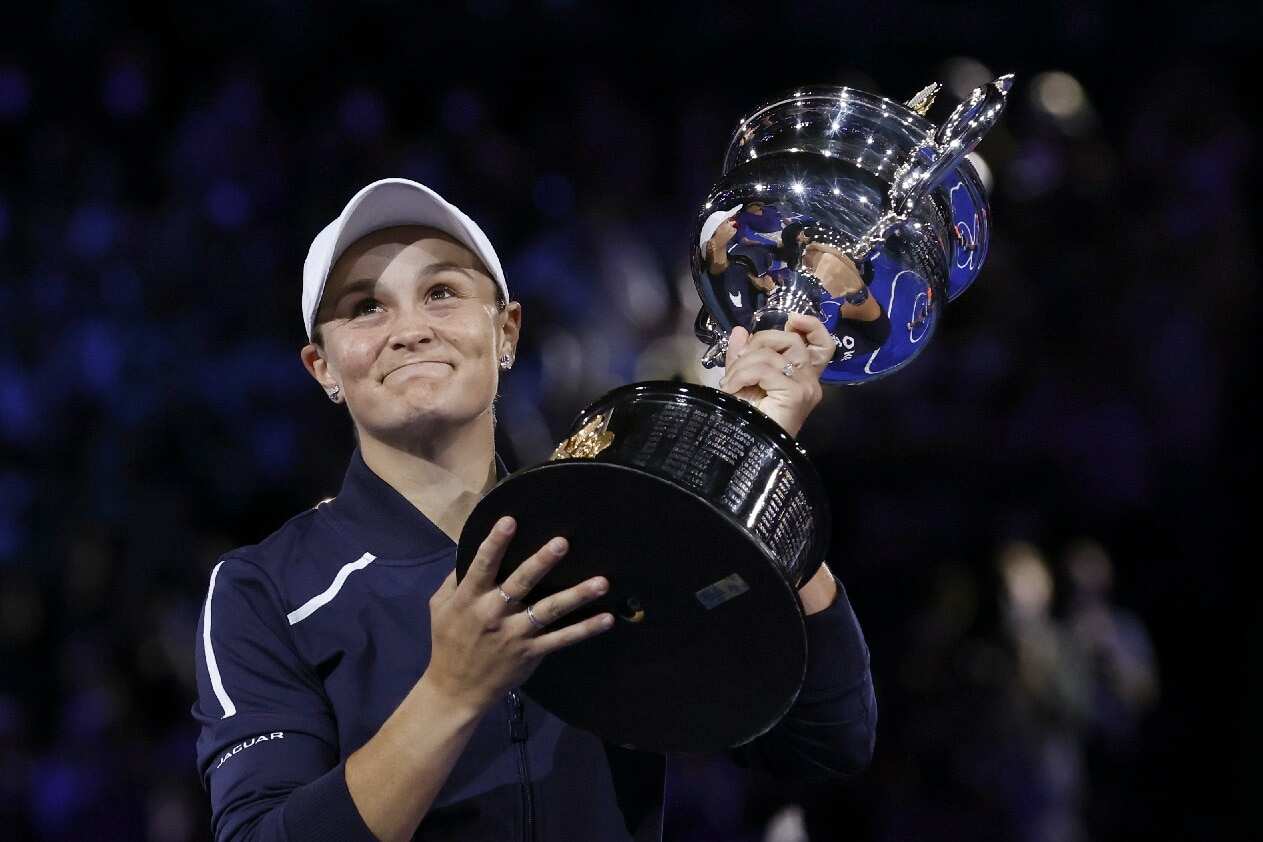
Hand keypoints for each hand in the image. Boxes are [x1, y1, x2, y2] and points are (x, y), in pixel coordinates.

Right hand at [425, 517, 613, 713]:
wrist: (455, 690)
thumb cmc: (448, 642)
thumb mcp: (439, 607)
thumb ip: (455, 579)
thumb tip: (469, 549)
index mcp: (469, 599)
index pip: (482, 566)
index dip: (495, 543)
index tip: (510, 520)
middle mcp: (493, 614)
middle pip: (520, 583)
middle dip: (541, 562)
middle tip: (563, 542)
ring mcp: (515, 635)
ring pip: (549, 611)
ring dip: (576, 595)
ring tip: (602, 582)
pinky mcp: (531, 653)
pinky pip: (562, 639)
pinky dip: (585, 629)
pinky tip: (606, 618)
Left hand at [719, 313, 833, 436]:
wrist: (745, 448)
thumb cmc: (746, 419)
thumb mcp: (742, 378)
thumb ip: (743, 354)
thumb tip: (740, 331)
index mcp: (801, 376)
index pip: (822, 344)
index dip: (811, 326)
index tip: (791, 321)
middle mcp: (810, 380)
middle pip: (791, 340)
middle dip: (758, 342)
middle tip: (738, 362)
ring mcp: (806, 387)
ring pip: (773, 353)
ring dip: (743, 363)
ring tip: (731, 381)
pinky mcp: (797, 393)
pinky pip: (765, 368)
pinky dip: (742, 374)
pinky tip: (732, 388)